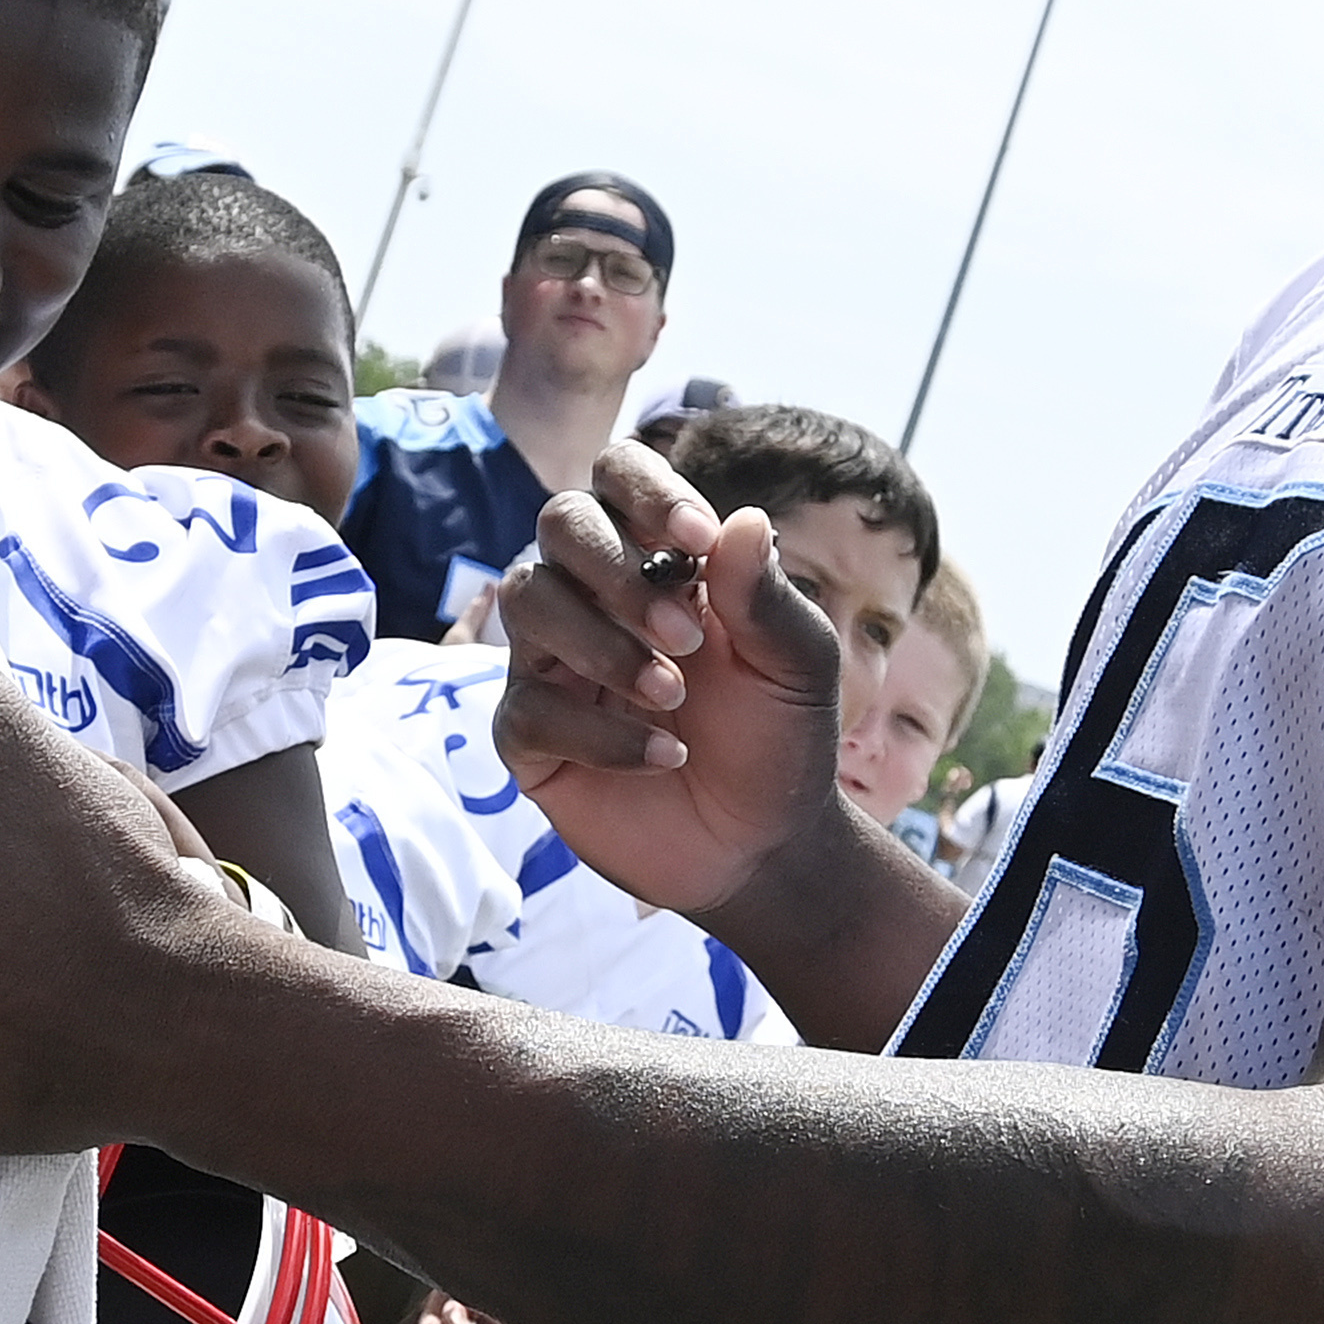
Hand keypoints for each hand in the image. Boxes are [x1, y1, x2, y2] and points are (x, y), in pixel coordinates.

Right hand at [490, 441, 856, 918]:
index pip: (620, 476)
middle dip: (615, 571)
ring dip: (603, 647)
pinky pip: (528, 707)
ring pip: (527, 603)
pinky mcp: (529, 733)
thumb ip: (766, 596)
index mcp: (657, 560)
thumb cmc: (778, 738)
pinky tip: (661, 755)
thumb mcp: (796, 666)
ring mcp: (552, 661)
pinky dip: (600, 731)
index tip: (697, 540)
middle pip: (559, 523)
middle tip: (684, 636)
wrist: (762, 847)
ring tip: (671, 697)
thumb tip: (740, 519)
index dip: (648, 492)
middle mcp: (593, 596)